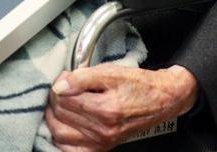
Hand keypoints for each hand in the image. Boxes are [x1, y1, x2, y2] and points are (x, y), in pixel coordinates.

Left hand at [44, 64, 197, 151]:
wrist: (162, 100)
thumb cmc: (139, 84)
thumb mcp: (113, 72)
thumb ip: (83, 77)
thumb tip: (59, 86)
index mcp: (106, 109)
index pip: (65, 99)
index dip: (60, 84)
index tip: (65, 77)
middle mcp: (103, 131)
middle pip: (60, 116)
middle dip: (56, 99)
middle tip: (63, 87)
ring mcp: (102, 142)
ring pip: (60, 133)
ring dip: (54, 117)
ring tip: (62, 103)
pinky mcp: (102, 148)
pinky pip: (70, 149)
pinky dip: (62, 138)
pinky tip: (64, 125)